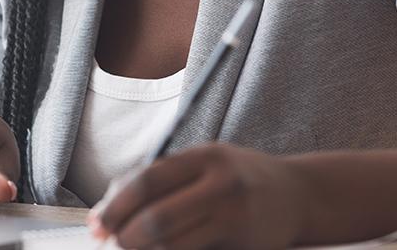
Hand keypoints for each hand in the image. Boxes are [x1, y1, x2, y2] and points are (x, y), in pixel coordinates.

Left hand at [88, 143, 308, 249]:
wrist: (299, 196)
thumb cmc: (238, 178)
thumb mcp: (203, 163)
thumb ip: (161, 178)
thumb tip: (108, 206)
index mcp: (205, 156)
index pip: (147, 181)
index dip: (114, 205)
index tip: (97, 223)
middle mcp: (222, 185)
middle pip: (157, 218)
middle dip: (124, 236)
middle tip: (110, 242)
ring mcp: (236, 218)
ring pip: (173, 244)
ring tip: (131, 249)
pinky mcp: (245, 246)